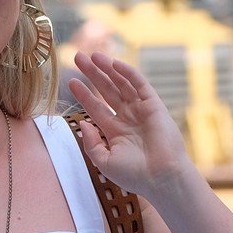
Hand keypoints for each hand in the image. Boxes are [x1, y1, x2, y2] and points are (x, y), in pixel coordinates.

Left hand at [68, 51, 190, 197]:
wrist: (161, 177)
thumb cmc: (134, 175)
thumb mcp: (104, 161)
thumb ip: (91, 143)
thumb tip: (82, 123)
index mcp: (115, 132)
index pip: (96, 108)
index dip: (84, 94)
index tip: (71, 81)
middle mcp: (127, 118)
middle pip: (106, 90)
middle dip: (93, 74)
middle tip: (78, 57)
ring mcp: (140, 110)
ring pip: (121, 84)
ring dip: (108, 69)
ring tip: (94, 55)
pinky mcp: (154, 105)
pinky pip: (140, 85)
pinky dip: (128, 73)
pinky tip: (114, 64)